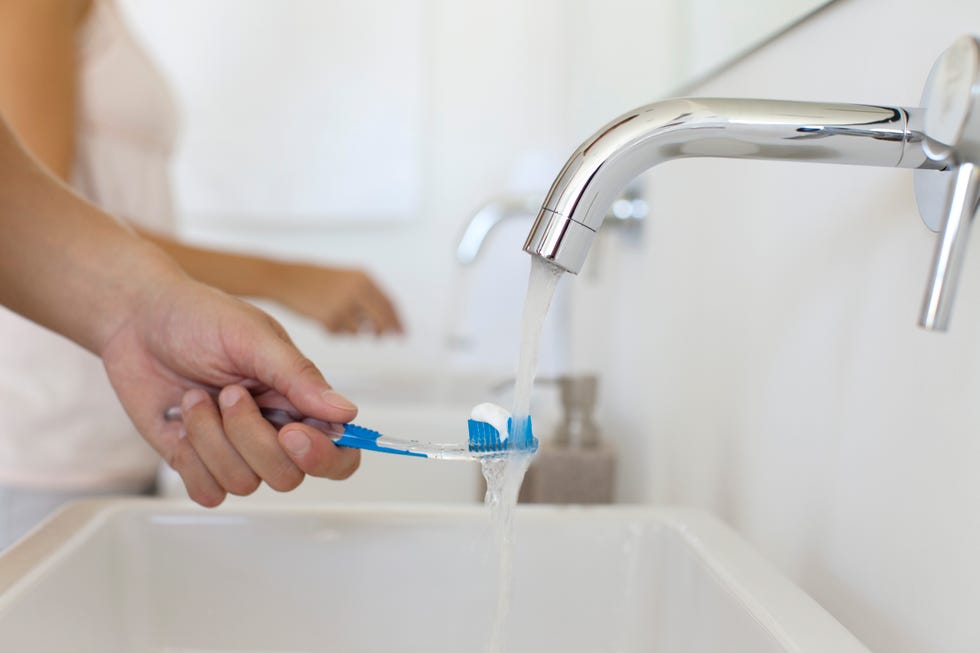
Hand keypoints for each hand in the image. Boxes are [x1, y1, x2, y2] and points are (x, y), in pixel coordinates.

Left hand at [100, 277, 361, 506]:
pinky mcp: (197, 463)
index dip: (324, 456)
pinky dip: (191, 459)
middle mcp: (273, 431)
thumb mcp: (253, 337)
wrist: (135, 320)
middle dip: (251, 437)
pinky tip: (182, 421)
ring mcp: (235, 451)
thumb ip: (299, 377)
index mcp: (300, 400)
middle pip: (288, 476)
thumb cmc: (199, 317)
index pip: (340, 452)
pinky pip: (208, 492)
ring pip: (244, 484)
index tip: (291, 433)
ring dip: (212, 438)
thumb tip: (346, 412)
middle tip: (229, 393)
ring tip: (196, 398)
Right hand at [270, 263, 402, 335]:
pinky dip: (336, 330)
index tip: (402, 332)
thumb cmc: (316, 279)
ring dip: (353, 330)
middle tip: (381, 338)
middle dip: (384, 333)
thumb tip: (389, 320)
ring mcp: (344, 306)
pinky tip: (323, 317)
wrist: (286, 278)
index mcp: (364, 278)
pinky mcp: (330, 320)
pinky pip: (342, 334)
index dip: (398, 321)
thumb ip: (368, 295)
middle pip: (382, 322)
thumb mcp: (347, 278)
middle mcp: (357, 291)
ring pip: (361, 331)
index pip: (390, 304)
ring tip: (335, 314)